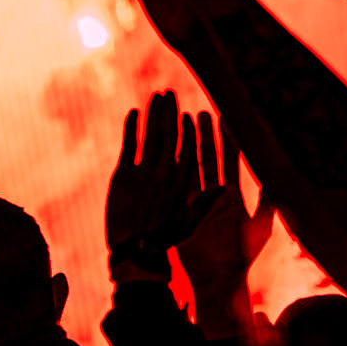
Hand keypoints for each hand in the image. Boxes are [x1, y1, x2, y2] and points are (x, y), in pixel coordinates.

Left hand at [106, 91, 205, 274]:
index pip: (189, 148)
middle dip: (170, 112)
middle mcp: (166, 173)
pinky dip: (131, 128)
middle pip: (170, 134)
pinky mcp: (123, 176)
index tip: (188, 114)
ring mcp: (144, 173)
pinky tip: (133, 113)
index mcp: (184, 182)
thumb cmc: (165, 241)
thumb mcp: (191, 223)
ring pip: (151, 135)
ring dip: (153, 113)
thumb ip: (206, 202)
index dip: (189, 129)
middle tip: (170, 93)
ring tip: (155, 96)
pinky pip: (129, 145)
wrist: (137, 252)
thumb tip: (223, 188)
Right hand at [176, 113, 274, 332]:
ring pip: (191, 167)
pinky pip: (178, 183)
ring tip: (183, 121)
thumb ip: (269, 203)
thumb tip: (281, 180)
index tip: (227, 118)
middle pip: (209, 159)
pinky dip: (175, 165)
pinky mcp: (180, 210)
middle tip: (202, 111)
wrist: (217, 279)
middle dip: (205, 136)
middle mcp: (213, 196)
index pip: (230, 162)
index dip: (229, 140)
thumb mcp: (260, 228)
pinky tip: (170, 147)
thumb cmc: (241, 257)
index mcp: (232, 198)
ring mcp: (195, 202)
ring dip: (188, 145)